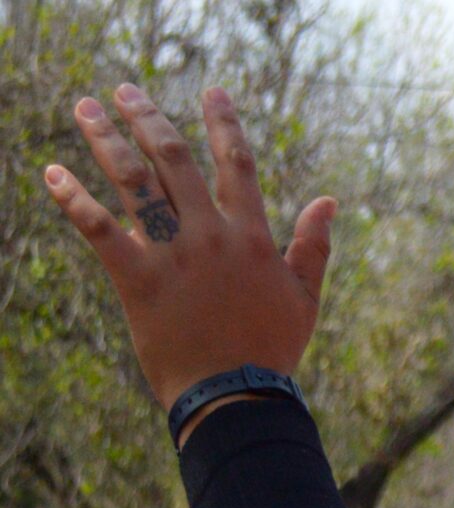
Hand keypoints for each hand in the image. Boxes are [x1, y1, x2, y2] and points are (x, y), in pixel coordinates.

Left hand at [43, 84, 334, 411]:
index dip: (224, 123)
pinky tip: (53, 174)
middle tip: (123, 92)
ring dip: (106, 139)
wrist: (234, 396)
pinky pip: (98, 228)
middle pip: (173, 158)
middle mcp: (210, 235)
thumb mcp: (304, 298)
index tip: (212, 92)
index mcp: (252, 237)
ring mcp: (172, 255)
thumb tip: (328, 201)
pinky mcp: (136, 278)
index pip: (237, 164)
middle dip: (146, 117)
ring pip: (134, 181)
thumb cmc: (271, 349)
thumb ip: (313, 246)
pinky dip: (73, 197)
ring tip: (86, 110)